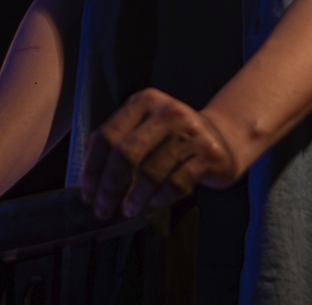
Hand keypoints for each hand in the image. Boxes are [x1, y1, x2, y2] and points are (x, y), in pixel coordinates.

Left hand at [78, 88, 242, 220]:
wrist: (224, 137)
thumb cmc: (174, 137)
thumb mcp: (145, 126)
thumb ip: (118, 139)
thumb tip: (88, 172)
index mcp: (144, 102)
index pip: (107, 136)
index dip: (92, 168)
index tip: (87, 193)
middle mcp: (167, 112)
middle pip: (126, 154)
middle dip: (109, 187)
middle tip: (102, 208)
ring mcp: (190, 132)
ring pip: (151, 173)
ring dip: (135, 199)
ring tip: (128, 210)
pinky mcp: (208, 155)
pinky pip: (175, 184)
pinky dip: (159, 200)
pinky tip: (152, 205)